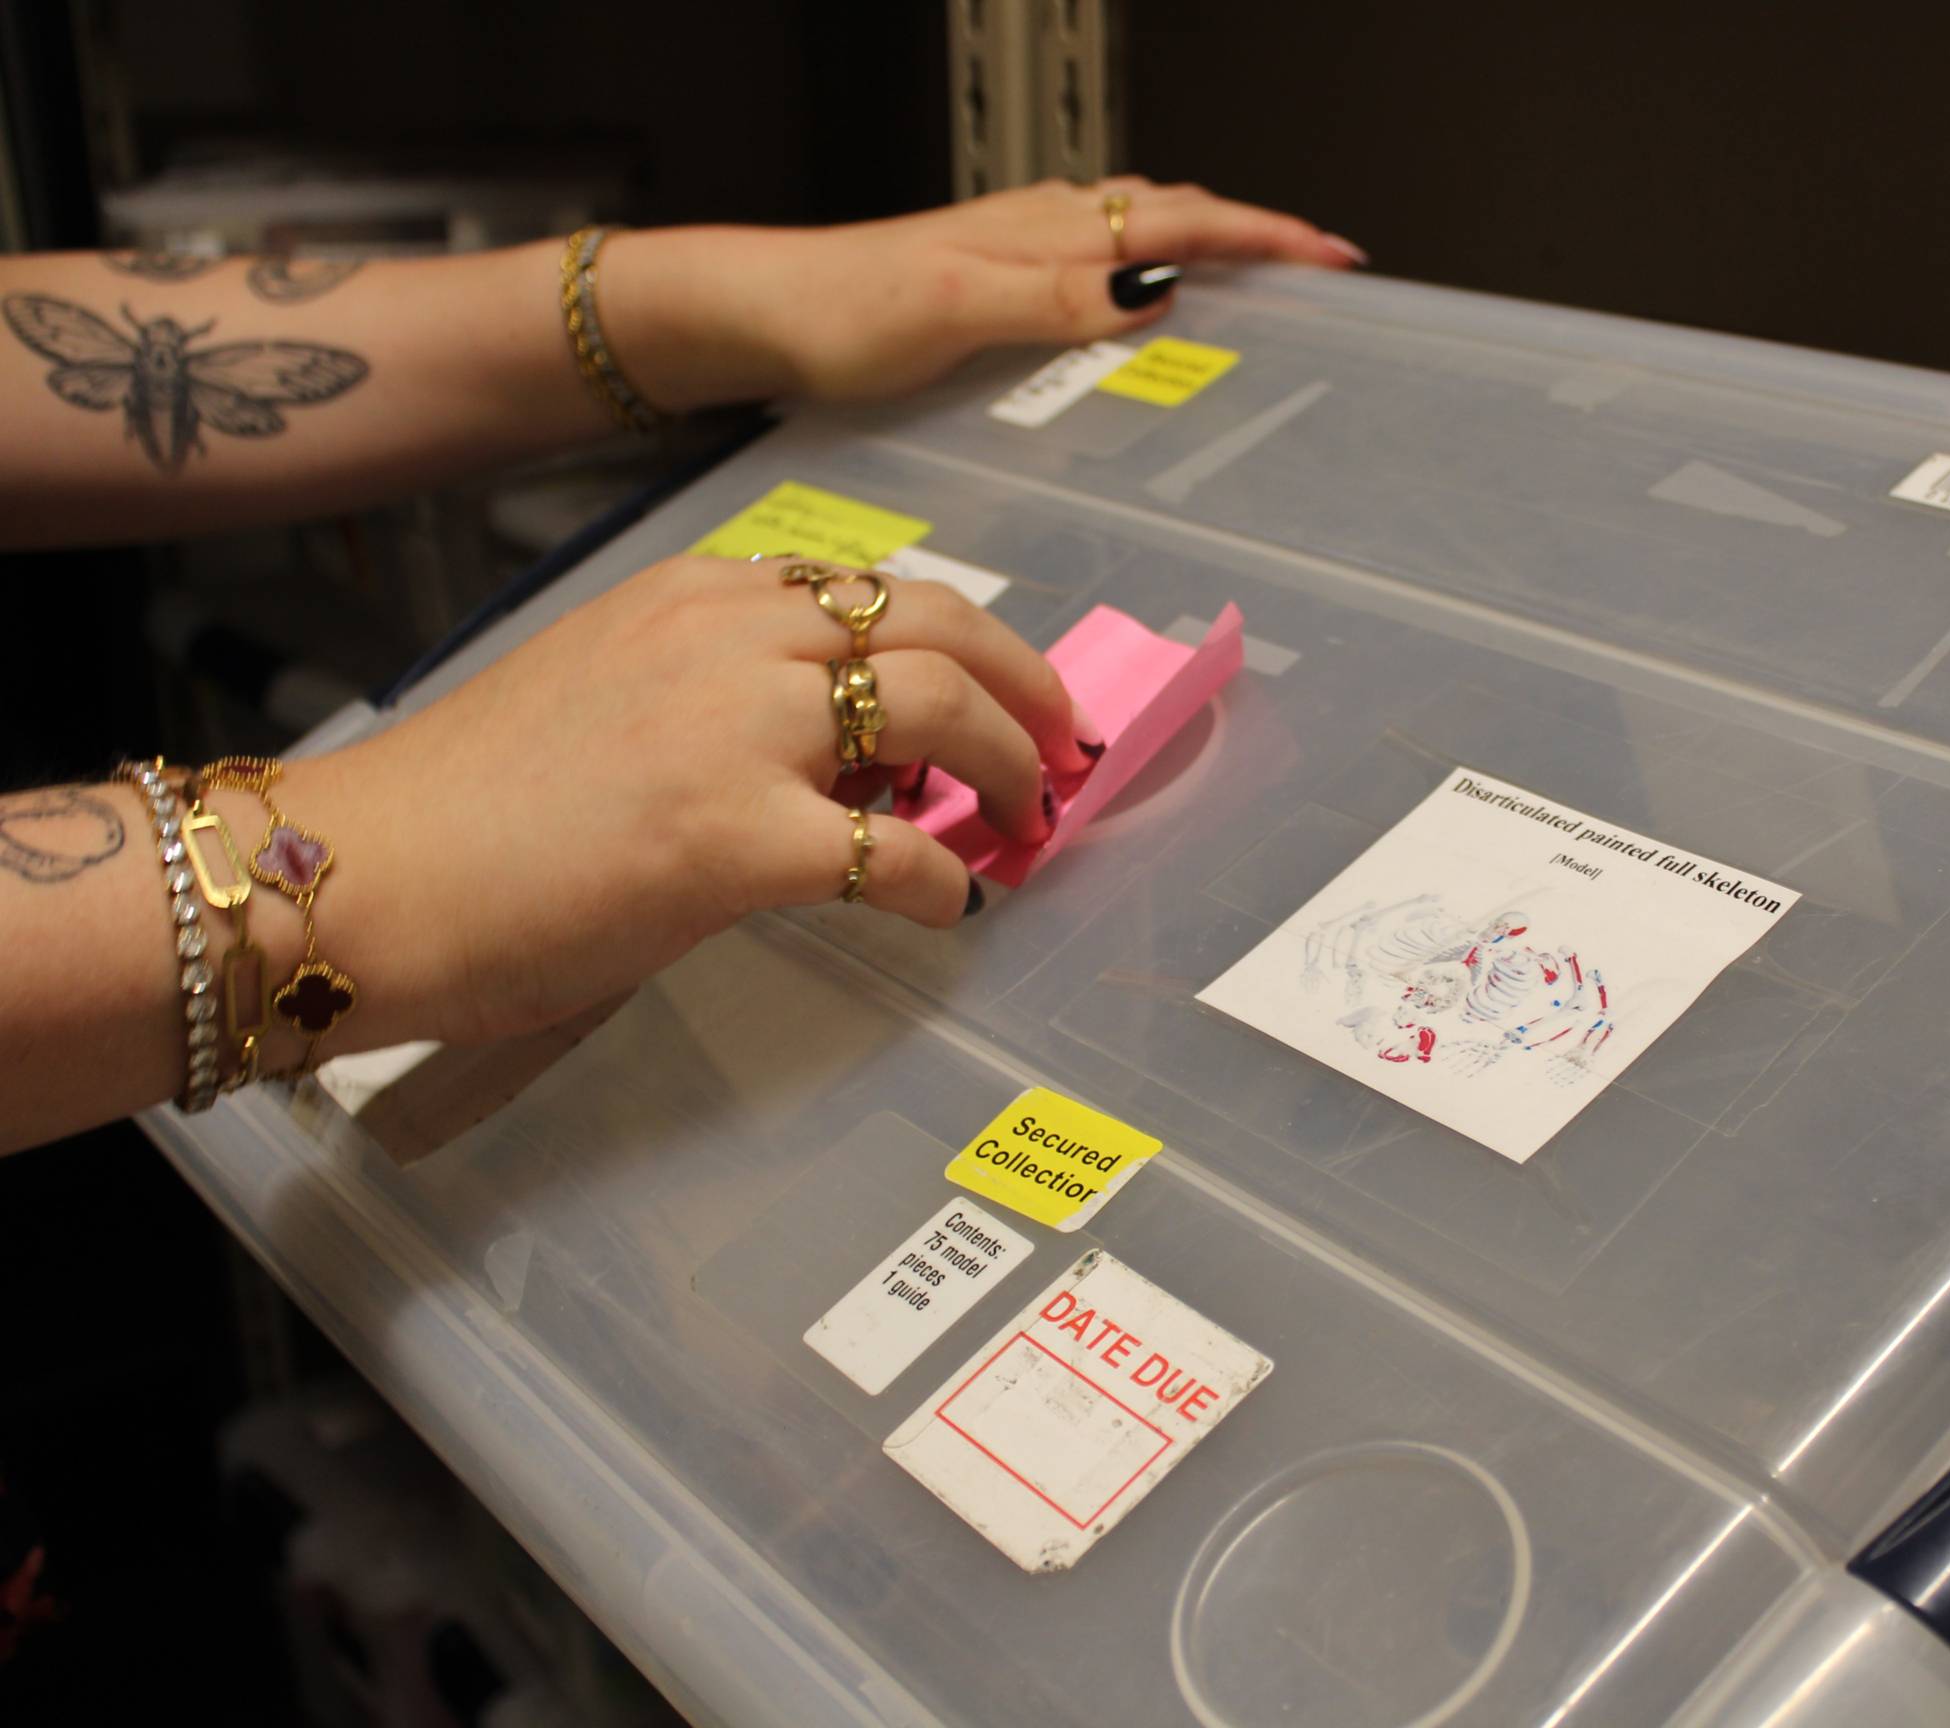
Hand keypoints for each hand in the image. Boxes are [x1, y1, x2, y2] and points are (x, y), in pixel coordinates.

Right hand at [267, 555, 1092, 1049]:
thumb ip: (720, 695)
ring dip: (1013, 769)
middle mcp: (730, 637)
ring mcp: (740, 732)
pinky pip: (902, 855)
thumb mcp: (608, 693)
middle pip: (938, 624)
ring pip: (943, 712)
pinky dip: (950, 883)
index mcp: (697, 596)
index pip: (869, 590)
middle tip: (1059, 745)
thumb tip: (842, 759)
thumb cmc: (474, 805)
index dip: (957, 641)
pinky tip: (952, 909)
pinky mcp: (738, 839)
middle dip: (1026, 683)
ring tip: (1029, 821)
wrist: (366, 870)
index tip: (996, 687)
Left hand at [618, 180, 1363, 408]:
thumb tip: (1154, 294)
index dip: (1264, 240)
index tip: (1334, 258)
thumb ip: (1053, 299)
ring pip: (1135, 229)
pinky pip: (1094, 259)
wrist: (753, 314)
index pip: (1183, 226)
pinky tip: (1133, 298)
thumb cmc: (838, 313)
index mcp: (1048, 234)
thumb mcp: (954, 308)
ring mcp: (1015, 248)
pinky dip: (1143, 266)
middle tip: (1317, 265)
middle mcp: (1039, 228)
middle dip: (1253, 235)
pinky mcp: (987, 276)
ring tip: (1254, 272)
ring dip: (1201, 243)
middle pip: (1172, 214)